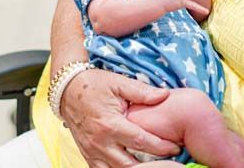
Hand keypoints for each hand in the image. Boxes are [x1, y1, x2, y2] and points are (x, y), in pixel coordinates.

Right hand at [60, 68, 180, 166]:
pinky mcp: (87, 155)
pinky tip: (133, 166)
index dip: (161, 147)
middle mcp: (100, 142)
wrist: (67, 90)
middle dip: (153, 165)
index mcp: (110, 125)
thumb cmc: (94, 85)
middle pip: (131, 164)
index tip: (175, 148)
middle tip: (170, 160)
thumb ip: (141, 91)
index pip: (141, 142)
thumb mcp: (118, 83)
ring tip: (154, 165)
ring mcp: (92, 151)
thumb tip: (164, 95)